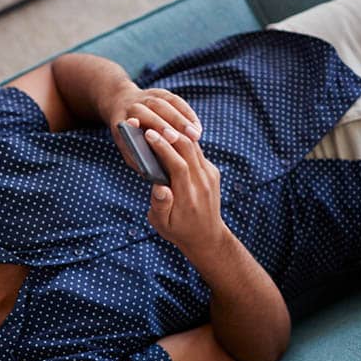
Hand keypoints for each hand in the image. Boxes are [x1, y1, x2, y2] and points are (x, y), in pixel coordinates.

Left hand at [103, 83, 201, 174]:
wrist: (122, 107)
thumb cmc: (127, 140)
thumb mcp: (127, 152)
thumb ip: (139, 161)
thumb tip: (155, 175)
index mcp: (120, 121)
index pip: (132, 125)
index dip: (144, 134)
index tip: (159, 141)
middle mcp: (132, 105)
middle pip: (151, 113)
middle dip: (168, 124)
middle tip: (186, 140)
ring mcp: (146, 96)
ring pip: (165, 104)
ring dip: (182, 119)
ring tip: (196, 136)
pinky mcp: (159, 92)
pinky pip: (176, 101)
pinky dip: (188, 114)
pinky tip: (197, 128)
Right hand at [142, 126, 228, 254]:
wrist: (207, 236)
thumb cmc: (178, 230)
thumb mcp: (161, 224)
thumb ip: (160, 205)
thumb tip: (159, 187)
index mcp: (188, 196)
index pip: (178, 165)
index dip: (164, 147)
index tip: (148, 135)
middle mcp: (202, 183)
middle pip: (188, 150)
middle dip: (169, 134)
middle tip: (151, 124)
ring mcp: (210, 176)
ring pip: (194, 147)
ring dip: (177, 135)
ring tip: (159, 126)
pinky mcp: (212, 172)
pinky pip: (198, 152)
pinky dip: (183, 142)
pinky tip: (170, 137)